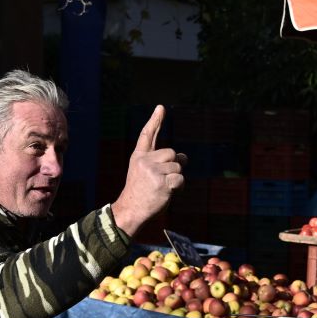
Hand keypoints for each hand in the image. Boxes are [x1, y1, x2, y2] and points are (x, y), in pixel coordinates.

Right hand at [111, 105, 185, 235]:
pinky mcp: (161, 182)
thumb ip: (161, 162)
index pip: (147, 135)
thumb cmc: (141, 192)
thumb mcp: (144, 172)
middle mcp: (145, 161)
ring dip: (177, 178)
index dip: (155, 120)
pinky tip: (169, 193)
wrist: (131, 209)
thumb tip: (185, 157)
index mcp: (139, 157)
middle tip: (164, 178)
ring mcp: (153, 171)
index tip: (161, 108)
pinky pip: (180, 179)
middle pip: (172, 153)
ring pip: (178, 167)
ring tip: (163, 187)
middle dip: (174, 165)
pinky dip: (179, 187)